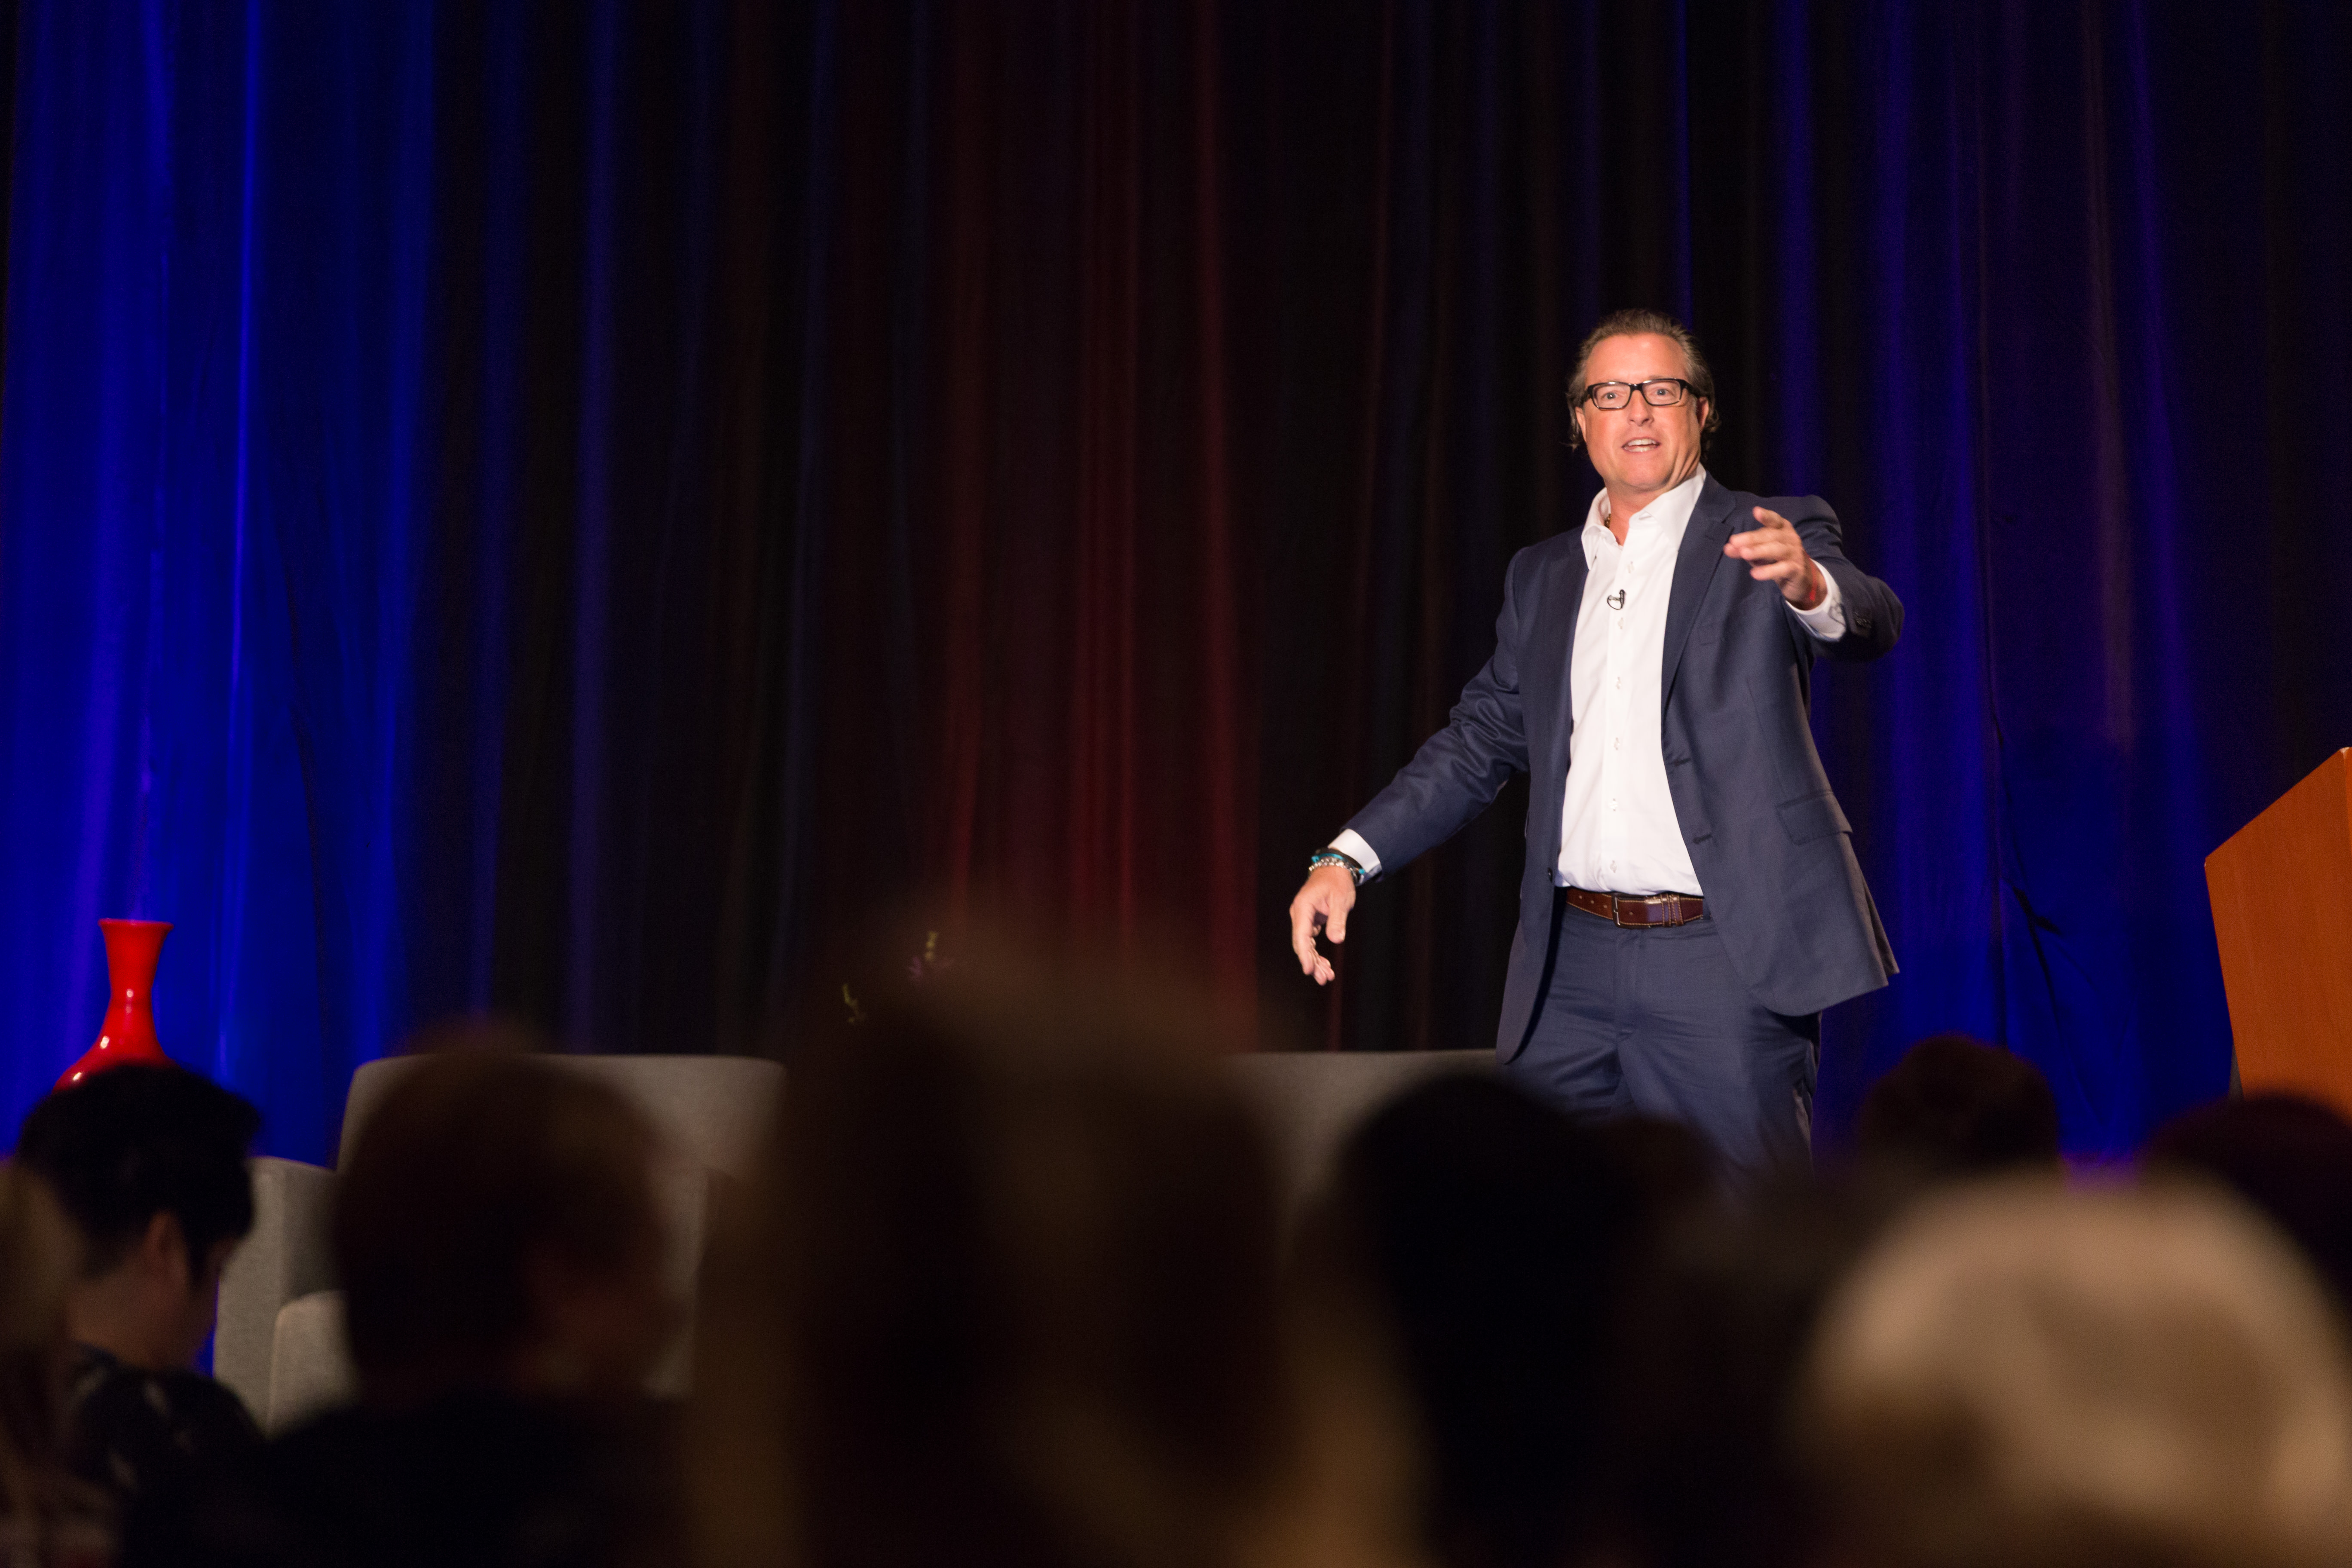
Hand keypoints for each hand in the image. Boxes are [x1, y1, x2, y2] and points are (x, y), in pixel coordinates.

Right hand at [1288, 864, 1356, 985]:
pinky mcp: (1309, 921)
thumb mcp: (1341, 900)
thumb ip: (1337, 920)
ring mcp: (1303, 918)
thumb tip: (1336, 940)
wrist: (1335, 869)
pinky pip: (1310, 941)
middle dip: (1312, 962)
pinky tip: (1325, 966)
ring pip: (1305, 945)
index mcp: (1303, 907)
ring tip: (1326, 977)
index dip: (1305, 955)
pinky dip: (1316, 953)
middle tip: (1324, 979)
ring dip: (1315, 961)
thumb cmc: (1338, 882)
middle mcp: (1299, 913)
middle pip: (1302, 944)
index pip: (1302, 936)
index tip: (1309, 970)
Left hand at [1726, 506, 1824, 608]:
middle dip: (1752, 538)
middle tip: (1734, 541)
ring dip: (1759, 551)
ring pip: (1777, 550)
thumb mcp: (1760, 554)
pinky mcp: (1796, 569)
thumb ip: (1744, 549)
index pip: (1775, 520)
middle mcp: (1790, 538)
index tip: (1756, 511)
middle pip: (1771, 536)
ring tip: (1744, 554)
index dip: (1766, 516)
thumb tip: (1727, 548)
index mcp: (1782, 530)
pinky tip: (1755, 573)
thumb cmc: (1778, 560)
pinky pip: (1782, 569)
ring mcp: (1794, 553)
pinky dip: (1768, 571)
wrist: (1801, 579)